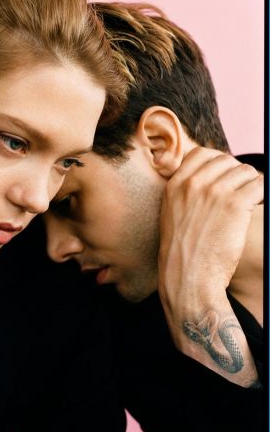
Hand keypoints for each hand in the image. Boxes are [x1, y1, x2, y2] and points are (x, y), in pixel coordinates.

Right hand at [158, 147, 262, 306]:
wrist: (188, 277)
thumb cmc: (184, 251)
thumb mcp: (171, 214)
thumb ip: (184, 192)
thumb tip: (207, 176)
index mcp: (175, 185)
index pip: (202, 154)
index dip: (218, 163)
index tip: (224, 179)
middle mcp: (193, 184)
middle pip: (227, 160)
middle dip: (236, 176)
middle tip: (237, 196)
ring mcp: (214, 192)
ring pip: (246, 172)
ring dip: (250, 186)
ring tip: (246, 205)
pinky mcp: (235, 204)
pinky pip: (260, 184)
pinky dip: (261, 194)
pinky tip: (255, 206)